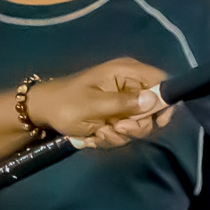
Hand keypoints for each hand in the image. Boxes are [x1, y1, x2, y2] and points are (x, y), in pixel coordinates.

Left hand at [27, 57, 172, 146]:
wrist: (43, 113)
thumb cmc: (66, 103)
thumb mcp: (94, 105)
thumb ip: (124, 104)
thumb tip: (154, 100)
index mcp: (126, 72)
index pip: (161, 81)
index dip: (165, 102)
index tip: (158, 122)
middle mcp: (130, 85)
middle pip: (154, 109)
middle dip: (135, 126)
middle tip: (116, 128)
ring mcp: (124, 102)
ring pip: (139, 125)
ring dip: (120, 135)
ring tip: (99, 132)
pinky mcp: (117, 116)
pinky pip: (125, 132)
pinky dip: (111, 137)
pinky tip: (95, 135)